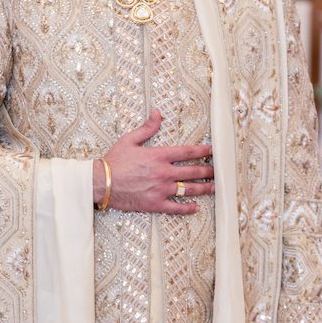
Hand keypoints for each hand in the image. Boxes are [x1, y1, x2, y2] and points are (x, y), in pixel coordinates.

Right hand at [93, 108, 213, 213]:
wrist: (101, 182)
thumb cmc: (113, 161)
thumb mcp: (129, 139)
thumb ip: (147, 128)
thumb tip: (158, 114)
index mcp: (158, 156)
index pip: (187, 152)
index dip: (203, 151)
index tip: (213, 151)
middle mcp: (163, 173)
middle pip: (193, 171)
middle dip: (209, 171)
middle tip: (219, 171)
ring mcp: (161, 189)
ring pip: (189, 189)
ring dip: (204, 188)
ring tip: (215, 188)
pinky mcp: (155, 203)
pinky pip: (176, 208)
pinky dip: (187, 208)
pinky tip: (195, 207)